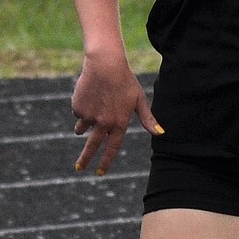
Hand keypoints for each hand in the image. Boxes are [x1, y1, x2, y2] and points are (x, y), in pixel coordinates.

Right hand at [70, 55, 162, 175]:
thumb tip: (160, 134)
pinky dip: (82, 107)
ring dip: (82, 128)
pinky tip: (89, 95)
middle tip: (79, 168)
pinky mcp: (78, 107)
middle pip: (92, 146)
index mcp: (120, 123)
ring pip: (82, 128)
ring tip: (86, 119)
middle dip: (85, 159)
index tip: (99, 173)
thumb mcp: (139, 100)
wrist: (105, 65)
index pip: (112, 148)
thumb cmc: (125, 81)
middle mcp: (104, 123)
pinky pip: (79, 112)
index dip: (106, 161)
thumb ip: (148, 119)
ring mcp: (89, 116)